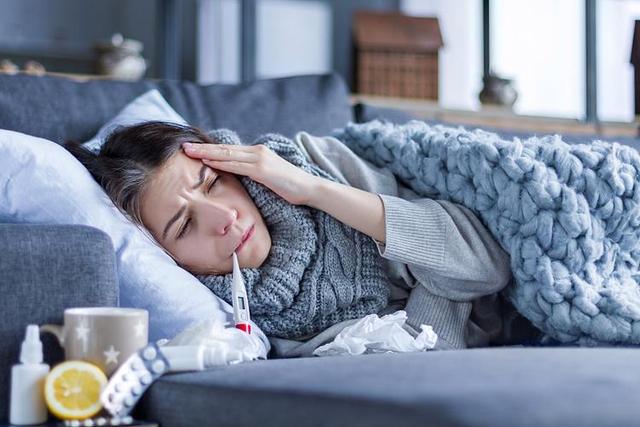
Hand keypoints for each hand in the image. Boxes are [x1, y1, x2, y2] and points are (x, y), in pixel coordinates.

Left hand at [182, 142, 318, 205]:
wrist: (309, 188)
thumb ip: (253, 173)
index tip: (193, 148)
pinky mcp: (262, 170)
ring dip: (206, 153)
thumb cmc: (290, 186)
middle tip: (183, 146)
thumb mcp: (268, 177)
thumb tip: (237, 178)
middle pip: (224, 148)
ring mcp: (259, 159)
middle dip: (202, 148)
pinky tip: (207, 161)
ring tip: (189, 151)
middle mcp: (257, 151)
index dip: (210, 148)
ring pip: (227, 154)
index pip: (229, 149)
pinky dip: (220, 162)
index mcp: (257, 153)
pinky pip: (237, 166)